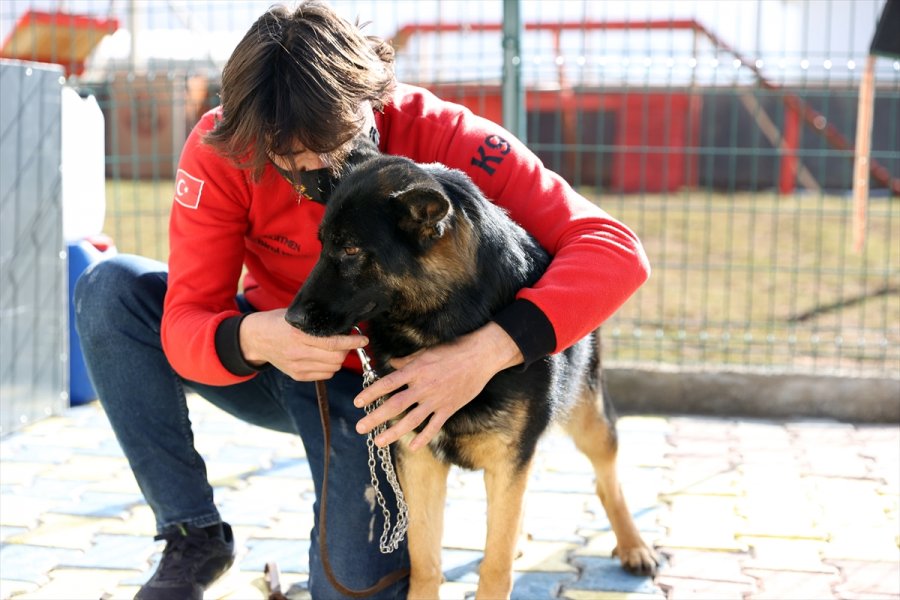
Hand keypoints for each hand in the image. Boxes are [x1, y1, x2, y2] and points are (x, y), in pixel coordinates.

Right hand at [239, 309, 367, 380]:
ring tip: (334, 349)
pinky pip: (324, 375)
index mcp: (299, 334)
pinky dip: (330, 367)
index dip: (352, 342)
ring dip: (339, 359)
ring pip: (333, 368)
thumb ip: (318, 322)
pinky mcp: (297, 375)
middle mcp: (298, 353)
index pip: (333, 342)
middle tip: (346, 341)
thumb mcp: (296, 316)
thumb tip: (344, 325)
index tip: (363, 339)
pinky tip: (324, 357)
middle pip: (336, 358)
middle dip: (346, 350)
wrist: (256, 338)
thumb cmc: (279, 323)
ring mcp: (297, 366)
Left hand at [353, 322, 523, 450]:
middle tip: (360, 427)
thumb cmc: (454, 350)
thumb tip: (393, 363)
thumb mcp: (427, 351)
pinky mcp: (448, 408)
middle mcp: (423, 387)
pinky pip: (433, 426)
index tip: (357, 402)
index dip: (371, 393)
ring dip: (393, 432)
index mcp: (416, 370)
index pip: (387, 384)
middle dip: (375, 418)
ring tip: (378, 441)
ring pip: (411, 420)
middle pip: (394, 405)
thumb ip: (408, 361)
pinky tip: (411, 447)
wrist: (481, 356)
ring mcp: (436, 400)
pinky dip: (422, 438)